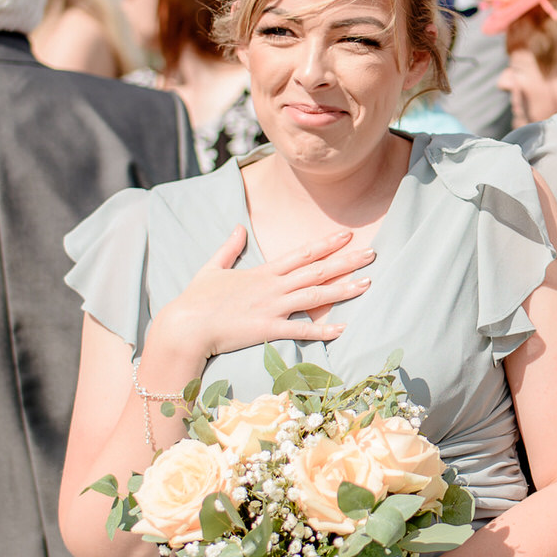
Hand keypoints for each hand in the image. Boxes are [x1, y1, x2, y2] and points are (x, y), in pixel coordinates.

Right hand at [145, 226, 371, 365]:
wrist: (184, 327)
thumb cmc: (196, 300)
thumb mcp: (212, 268)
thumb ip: (229, 247)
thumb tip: (237, 226)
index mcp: (263, 273)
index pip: (302, 254)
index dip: (326, 244)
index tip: (347, 234)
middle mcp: (272, 287)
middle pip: (317, 270)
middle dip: (346, 261)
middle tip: (372, 253)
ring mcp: (271, 307)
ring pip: (315, 295)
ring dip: (343, 289)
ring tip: (367, 283)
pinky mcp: (266, 329)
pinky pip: (300, 329)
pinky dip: (322, 330)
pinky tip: (343, 328)